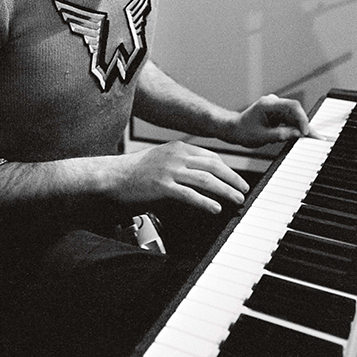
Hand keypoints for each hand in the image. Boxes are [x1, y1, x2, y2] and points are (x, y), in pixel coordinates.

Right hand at [116, 140, 249, 214]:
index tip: (236, 179)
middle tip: (244, 190)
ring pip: (206, 180)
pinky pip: (190, 195)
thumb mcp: (161, 161)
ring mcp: (169, 170)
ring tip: (237, 200)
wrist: (111, 177)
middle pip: (213, 167)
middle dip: (233, 179)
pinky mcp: (162, 187)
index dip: (227, 169)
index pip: (210, 157)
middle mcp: (176, 156)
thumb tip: (203, 179)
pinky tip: (216, 209)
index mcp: (177, 148)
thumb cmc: (135, 172)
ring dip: (226, 191)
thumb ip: (181, 166)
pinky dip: (206, 203)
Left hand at [231, 93, 319, 146]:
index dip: (302, 118)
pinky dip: (295, 128)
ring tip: (311, 139)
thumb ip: (281, 135)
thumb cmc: (244, 131)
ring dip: (300, 128)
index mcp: (268, 104)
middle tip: (316, 138)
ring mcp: (275, 108)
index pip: (292, 106)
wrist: (234, 129)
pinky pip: (289, 120)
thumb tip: (298, 134)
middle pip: (295, 112)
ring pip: (294, 117)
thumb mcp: (263, 136)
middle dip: (305, 126)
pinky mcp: (277, 114)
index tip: (305, 132)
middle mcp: (273, 103)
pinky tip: (301, 136)